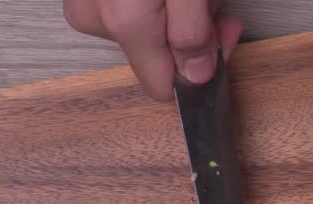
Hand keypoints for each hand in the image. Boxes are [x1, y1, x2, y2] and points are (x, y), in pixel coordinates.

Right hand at [64, 0, 243, 99]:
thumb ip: (192, 32)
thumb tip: (196, 75)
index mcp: (126, 24)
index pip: (164, 86)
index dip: (201, 66)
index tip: (223, 36)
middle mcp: (98, 18)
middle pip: (157, 56)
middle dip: (192, 34)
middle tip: (209, 4)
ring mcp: (89, 2)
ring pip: (145, 30)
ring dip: (176, 14)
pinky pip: (127, 10)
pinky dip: (155, 2)